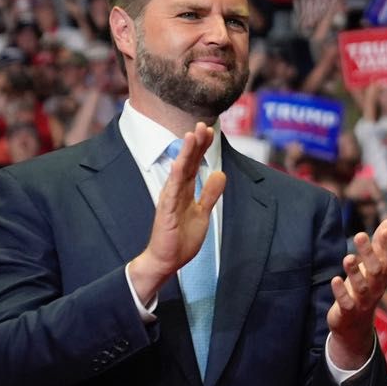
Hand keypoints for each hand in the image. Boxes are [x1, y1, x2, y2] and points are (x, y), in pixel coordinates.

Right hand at [128, 123, 224, 303]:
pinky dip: (176, 177)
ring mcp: (170, 200)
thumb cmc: (181, 238)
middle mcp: (176, 191)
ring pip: (179, 172)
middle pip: (187, 163)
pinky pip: (171, 192)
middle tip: (202, 125)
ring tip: (191, 136)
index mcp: (185, 191)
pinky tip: (179, 164)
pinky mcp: (166, 211)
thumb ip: (210, 193)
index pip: (195, 164)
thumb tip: (220, 173)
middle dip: (195, 144)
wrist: (167, 260)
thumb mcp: (202, 212)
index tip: (209, 131)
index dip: (201, 148)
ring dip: (185, 154)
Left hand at [328, 218, 386, 368]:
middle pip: (376, 270)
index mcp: (384, 276)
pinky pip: (346, 302)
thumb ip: (380, 244)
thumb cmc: (365, 289)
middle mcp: (376, 288)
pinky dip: (341, 292)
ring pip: (361, 287)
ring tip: (348, 258)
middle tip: (359, 235)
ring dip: (355, 272)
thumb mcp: (373, 267)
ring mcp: (363, 301)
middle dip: (368, 253)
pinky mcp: (348, 311)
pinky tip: (336, 279)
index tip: (385, 229)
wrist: (355, 326)